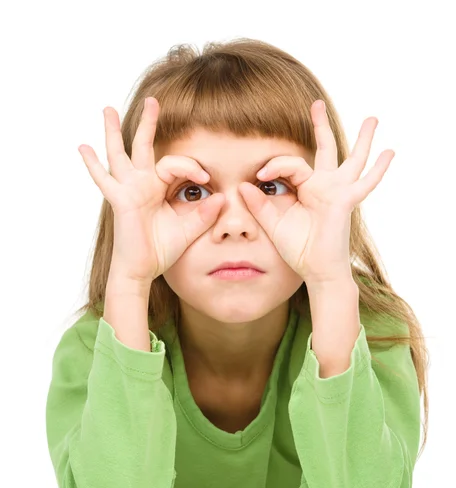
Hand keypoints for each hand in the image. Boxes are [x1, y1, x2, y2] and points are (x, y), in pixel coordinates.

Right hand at [78, 97, 224, 281]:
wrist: (142, 270)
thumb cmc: (161, 250)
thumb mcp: (188, 230)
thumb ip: (204, 215)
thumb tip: (222, 198)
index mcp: (159, 188)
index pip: (175, 165)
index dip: (192, 167)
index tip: (206, 180)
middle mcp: (142, 184)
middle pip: (144, 147)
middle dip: (149, 124)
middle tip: (153, 100)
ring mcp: (128, 190)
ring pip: (121, 154)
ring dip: (115, 132)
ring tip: (108, 109)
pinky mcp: (120, 200)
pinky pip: (104, 180)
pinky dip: (93, 165)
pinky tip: (83, 147)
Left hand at [238, 99, 394, 283]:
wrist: (316, 270)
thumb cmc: (299, 249)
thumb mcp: (273, 224)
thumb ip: (259, 205)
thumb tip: (243, 185)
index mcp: (305, 189)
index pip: (290, 164)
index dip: (274, 165)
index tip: (260, 175)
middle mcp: (323, 186)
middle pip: (324, 149)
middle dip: (320, 126)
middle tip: (316, 103)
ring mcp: (338, 192)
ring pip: (351, 159)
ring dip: (362, 139)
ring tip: (372, 118)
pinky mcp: (345, 201)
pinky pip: (365, 183)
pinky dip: (378, 169)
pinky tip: (389, 152)